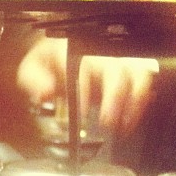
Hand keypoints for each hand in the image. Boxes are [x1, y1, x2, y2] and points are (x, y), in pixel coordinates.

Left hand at [17, 35, 158, 135]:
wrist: (59, 50)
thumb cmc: (47, 61)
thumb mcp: (31, 68)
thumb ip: (34, 79)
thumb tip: (46, 91)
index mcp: (76, 51)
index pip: (85, 69)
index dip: (85, 92)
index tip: (80, 113)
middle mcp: (101, 54)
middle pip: (118, 71)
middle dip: (115, 99)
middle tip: (107, 122)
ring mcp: (117, 62)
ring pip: (138, 75)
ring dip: (134, 102)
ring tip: (124, 125)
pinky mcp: (128, 71)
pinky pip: (144, 83)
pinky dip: (141, 103)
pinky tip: (131, 121)